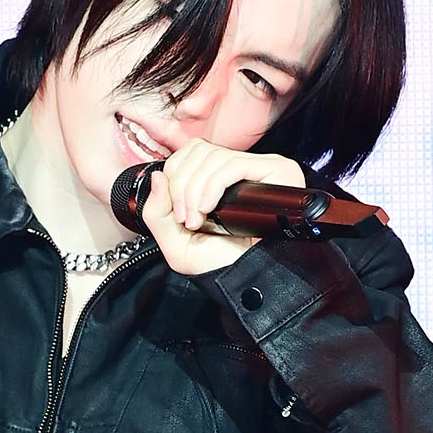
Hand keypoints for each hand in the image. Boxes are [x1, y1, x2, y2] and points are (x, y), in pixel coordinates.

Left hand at [140, 139, 305, 275]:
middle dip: (181, 186)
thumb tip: (157, 175)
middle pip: (198, 150)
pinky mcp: (275, 170)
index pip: (191, 152)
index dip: (175, 176)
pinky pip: (233, 164)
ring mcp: (259, 168)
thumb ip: (156, 211)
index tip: (177, 214)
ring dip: (194, 190)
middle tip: (185, 220)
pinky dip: (212, 185)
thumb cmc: (220, 265)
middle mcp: (239, 170)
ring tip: (198, 220)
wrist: (249, 282)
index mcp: (218, 179)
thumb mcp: (175, 242)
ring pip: (213, 156)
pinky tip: (209, 209)